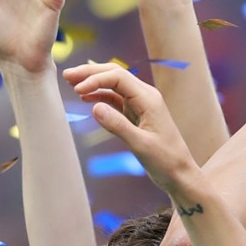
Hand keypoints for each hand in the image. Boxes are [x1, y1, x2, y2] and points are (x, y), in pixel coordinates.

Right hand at [66, 62, 203, 202]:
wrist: (179, 173)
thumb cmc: (165, 160)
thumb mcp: (140, 145)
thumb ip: (118, 126)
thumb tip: (94, 107)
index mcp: (148, 99)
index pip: (118, 77)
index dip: (95, 79)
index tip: (76, 89)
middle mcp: (145, 96)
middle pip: (115, 75)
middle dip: (91, 73)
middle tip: (66, 75)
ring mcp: (140, 104)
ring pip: (113, 85)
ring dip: (93, 82)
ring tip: (71, 83)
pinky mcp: (136, 114)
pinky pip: (115, 99)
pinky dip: (100, 96)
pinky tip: (85, 98)